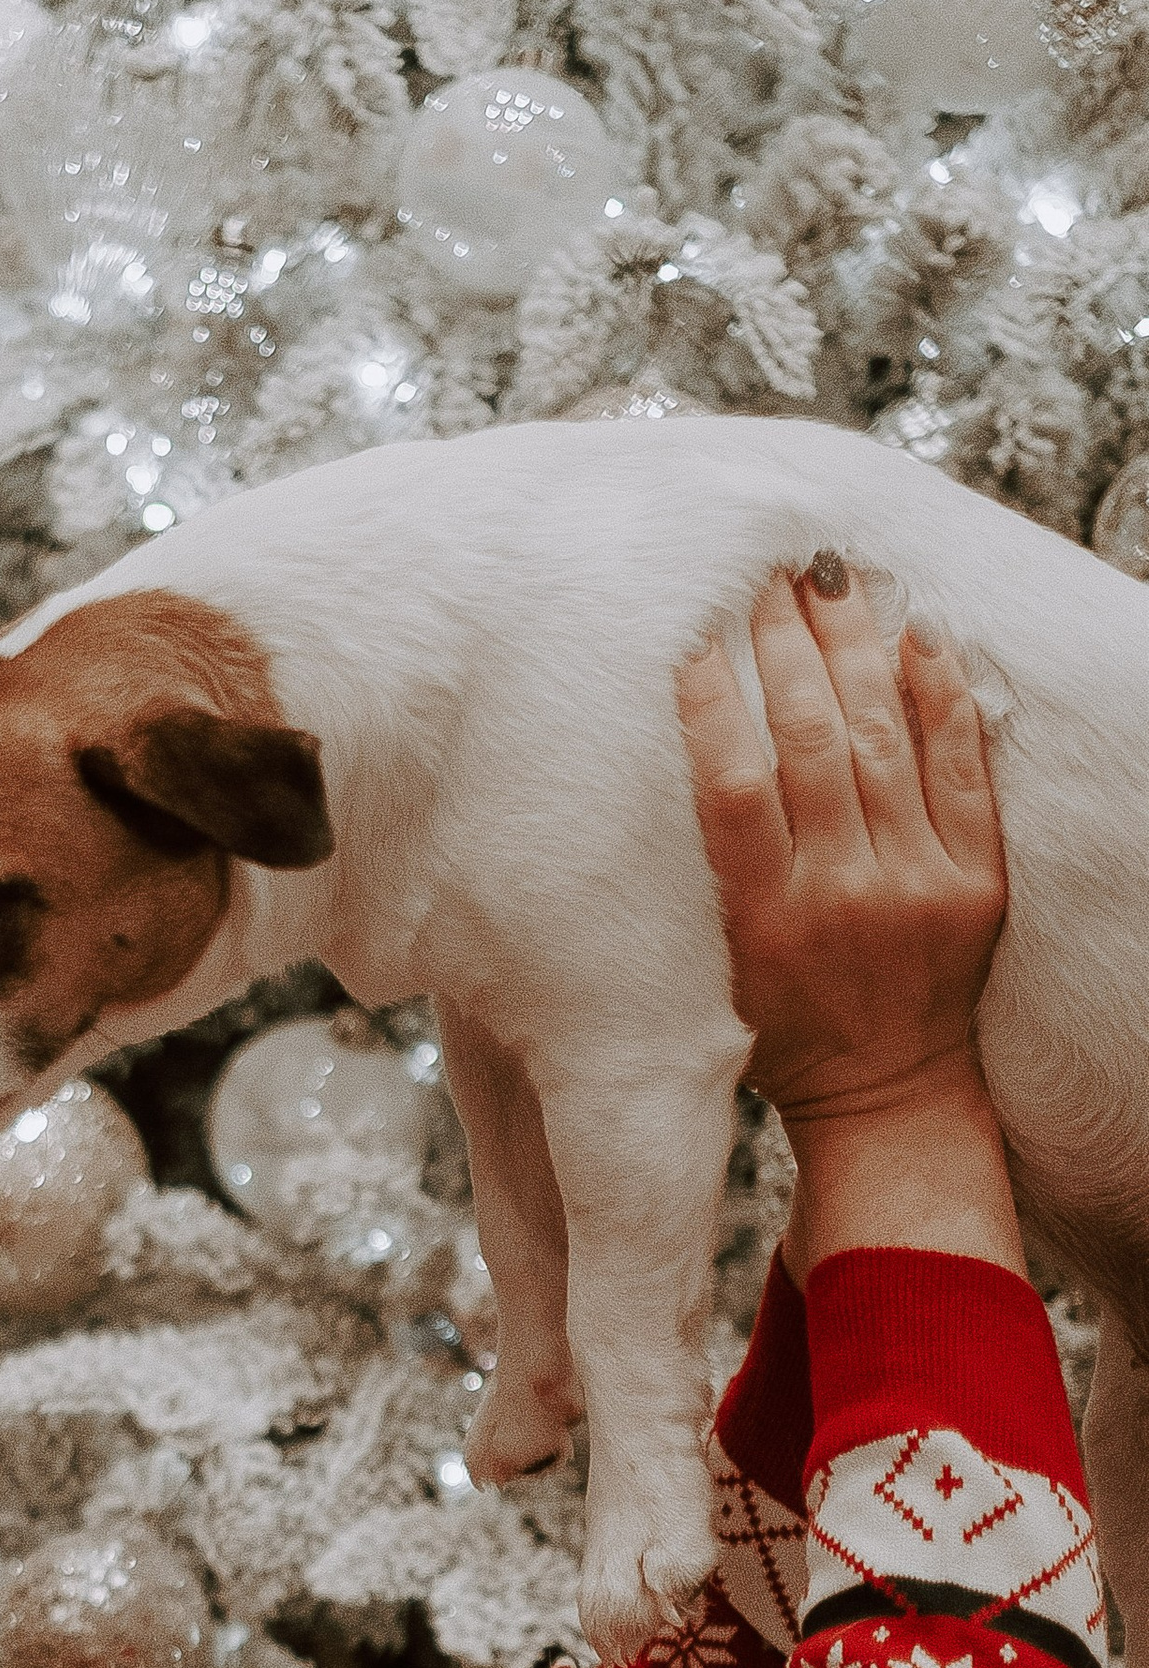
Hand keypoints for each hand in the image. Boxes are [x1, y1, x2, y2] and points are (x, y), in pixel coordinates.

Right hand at [675, 555, 1007, 1127]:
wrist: (889, 1097)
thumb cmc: (781, 1034)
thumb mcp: (715, 971)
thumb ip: (706, 877)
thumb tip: (691, 756)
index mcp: (763, 921)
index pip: (730, 788)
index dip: (710, 701)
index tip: (693, 630)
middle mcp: (841, 895)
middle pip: (809, 744)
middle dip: (785, 646)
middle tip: (764, 571)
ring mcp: (917, 884)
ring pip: (882, 740)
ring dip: (853, 647)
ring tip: (830, 578)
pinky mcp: (975, 881)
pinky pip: (961, 769)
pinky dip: (941, 697)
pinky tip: (917, 634)